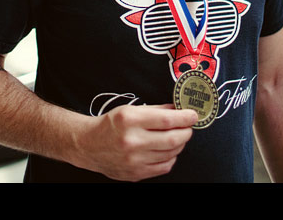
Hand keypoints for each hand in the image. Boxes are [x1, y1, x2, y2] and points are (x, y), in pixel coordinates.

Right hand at [71, 104, 196, 181]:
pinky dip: (171, 157)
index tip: (193, 114)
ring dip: (180, 144)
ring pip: (170, 154)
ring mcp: (134, 160)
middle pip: (172, 139)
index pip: (167, 120)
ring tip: (179, 136)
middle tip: (189, 126)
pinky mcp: (136, 174)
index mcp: (130, 120)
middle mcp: (132, 141)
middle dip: (186, 131)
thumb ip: (156, 109)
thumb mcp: (130, 109)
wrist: (89, 145)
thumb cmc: (110, 125)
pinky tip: (169, 150)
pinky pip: (163, 167)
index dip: (185, 117)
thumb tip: (178, 108)